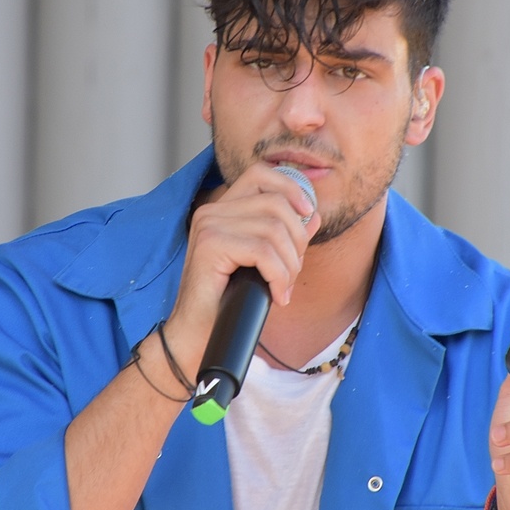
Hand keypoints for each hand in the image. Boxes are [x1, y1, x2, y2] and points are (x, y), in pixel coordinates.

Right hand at [163, 163, 319, 362]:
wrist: (196, 334)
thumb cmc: (229, 301)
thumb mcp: (263, 263)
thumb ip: (285, 236)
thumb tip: (313, 215)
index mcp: (222, 209)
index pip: (261, 174)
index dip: (291, 187)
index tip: (308, 213)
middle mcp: (212, 211)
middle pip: (276, 203)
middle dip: (297, 240)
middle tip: (292, 272)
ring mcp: (208, 226)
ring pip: (273, 229)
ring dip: (289, 265)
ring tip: (283, 288)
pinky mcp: (209, 246)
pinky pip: (263, 252)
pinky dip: (278, 276)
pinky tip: (276, 295)